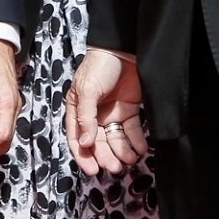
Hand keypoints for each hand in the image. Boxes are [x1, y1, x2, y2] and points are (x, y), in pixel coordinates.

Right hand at [64, 48, 147, 175]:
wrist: (124, 48)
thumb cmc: (99, 65)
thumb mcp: (87, 89)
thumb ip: (85, 116)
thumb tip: (86, 142)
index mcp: (78, 109)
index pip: (77, 138)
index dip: (83, 156)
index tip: (93, 170)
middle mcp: (94, 115)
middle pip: (98, 142)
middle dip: (106, 156)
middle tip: (114, 167)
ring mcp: (112, 113)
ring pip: (115, 139)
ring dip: (122, 151)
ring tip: (129, 159)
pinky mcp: (129, 110)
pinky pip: (132, 130)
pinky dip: (136, 141)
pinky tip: (140, 149)